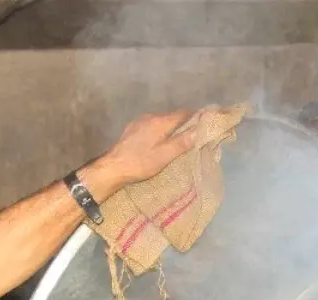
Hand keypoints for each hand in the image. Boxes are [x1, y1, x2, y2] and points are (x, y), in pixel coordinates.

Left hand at [82, 109, 202, 198]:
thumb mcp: (164, 156)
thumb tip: (198, 131)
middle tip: (193, 135)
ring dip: (170, 128)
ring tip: (178, 140)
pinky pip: (151, 126)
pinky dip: (159, 131)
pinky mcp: (132, 130)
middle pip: (172, 117)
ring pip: (161, 121)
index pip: (183, 113)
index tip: (205, 123)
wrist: (112, 168)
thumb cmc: (140, 163)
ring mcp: (139, 122)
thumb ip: (181, 142)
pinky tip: (159, 142)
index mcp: (160, 121)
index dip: (196, 117)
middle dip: (183, 124)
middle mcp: (149, 117)